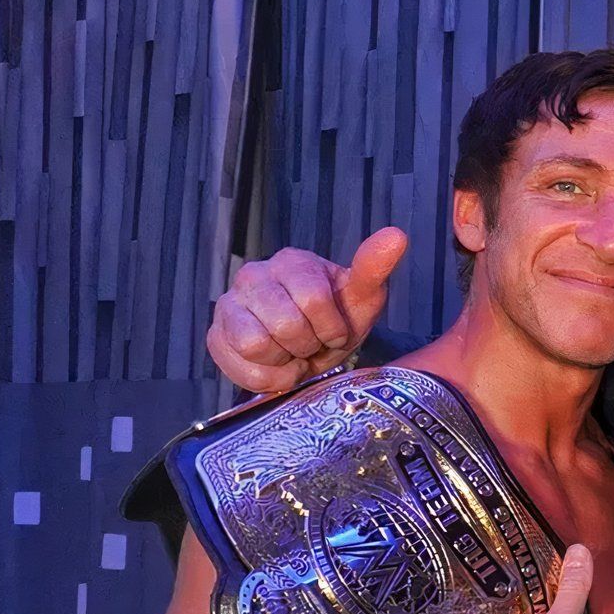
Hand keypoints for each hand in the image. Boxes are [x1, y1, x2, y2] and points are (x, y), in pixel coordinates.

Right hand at [207, 227, 406, 392]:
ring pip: (256, 345)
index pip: (314, 300)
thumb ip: (374, 268)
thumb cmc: (337, 318)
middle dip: (309, 345)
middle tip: (313, 343)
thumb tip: (397, 235)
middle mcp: (254, 275)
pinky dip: (267, 377)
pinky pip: (240, 367)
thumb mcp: (362, 298)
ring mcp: (229, 304)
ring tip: (293, 352)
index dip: (332, 327)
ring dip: (286, 361)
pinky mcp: (216, 336)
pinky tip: (277, 365)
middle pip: (285, 326)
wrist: (312, 349)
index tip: (336, 331)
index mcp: (291, 262)